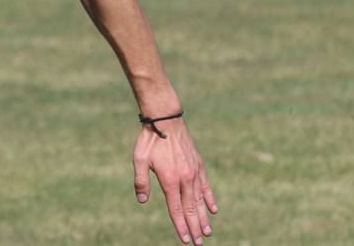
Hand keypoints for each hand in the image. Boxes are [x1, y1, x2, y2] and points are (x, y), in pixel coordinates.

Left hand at [133, 118, 217, 244]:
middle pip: (190, 208)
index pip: (175, 208)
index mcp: (169, 179)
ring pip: (200, 200)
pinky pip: (206, 186)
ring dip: (204, 218)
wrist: (165, 120)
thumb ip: (141, 181)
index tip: (185, 239)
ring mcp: (194, 172)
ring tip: (207, 233)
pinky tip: (214, 210)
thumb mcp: (139, 159)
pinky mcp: (199, 165)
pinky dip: (210, 199)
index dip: (180, 225)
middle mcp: (184, 178)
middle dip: (194, 227)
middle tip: (198, 243)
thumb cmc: (149, 140)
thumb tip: (142, 200)